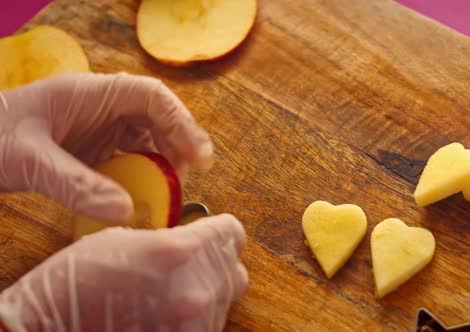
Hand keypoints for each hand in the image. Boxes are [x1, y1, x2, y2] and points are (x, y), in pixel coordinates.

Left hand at [0, 73, 212, 222]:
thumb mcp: (27, 161)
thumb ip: (75, 185)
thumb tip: (125, 211)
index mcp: (91, 94)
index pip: (151, 97)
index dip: (182, 123)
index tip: (198, 156)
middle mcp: (102, 108)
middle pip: (158, 119)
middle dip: (178, 147)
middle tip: (187, 181)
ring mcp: (99, 129)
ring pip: (148, 141)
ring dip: (163, 166)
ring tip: (168, 193)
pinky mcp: (94, 150)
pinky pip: (129, 161)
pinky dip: (141, 179)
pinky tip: (140, 198)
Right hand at [0, 214, 247, 331]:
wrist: (52, 331)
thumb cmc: (77, 284)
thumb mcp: (124, 240)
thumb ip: (169, 239)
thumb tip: (194, 240)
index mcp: (179, 251)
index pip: (232, 232)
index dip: (221, 230)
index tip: (214, 232)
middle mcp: (195, 288)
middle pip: (234, 267)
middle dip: (216, 260)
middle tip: (192, 262)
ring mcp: (194, 322)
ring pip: (226, 297)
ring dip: (208, 288)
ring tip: (175, 288)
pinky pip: (211, 322)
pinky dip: (198, 314)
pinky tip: (171, 309)